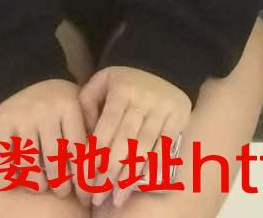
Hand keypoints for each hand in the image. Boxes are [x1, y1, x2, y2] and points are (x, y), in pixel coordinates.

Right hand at [0, 77, 93, 206]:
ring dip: (38, 183)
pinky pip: (5, 160)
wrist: (23, 75)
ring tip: (43, 186)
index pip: (78, 150)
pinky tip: (18, 179)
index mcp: (68, 105)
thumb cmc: (57, 99)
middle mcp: (45, 110)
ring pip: (30, 164)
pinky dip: (11, 176)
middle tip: (63, 191)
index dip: (83, 177)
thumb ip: (90, 127)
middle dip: (61, 184)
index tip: (85, 194)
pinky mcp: (1, 123)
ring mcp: (21, 117)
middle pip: (55, 161)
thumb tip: (99, 162)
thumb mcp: (78, 103)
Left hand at [77, 66, 190, 208]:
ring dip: (129, 177)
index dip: (94, 158)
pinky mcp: (179, 116)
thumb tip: (83, 133)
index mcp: (121, 90)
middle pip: (123, 143)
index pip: (104, 129)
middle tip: (97, 197)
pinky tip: (144, 184)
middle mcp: (142, 99)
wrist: (164, 63)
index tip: (85, 180)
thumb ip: (87, 102)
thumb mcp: (102, 80)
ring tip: (117, 198)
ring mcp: (162, 108)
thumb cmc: (126, 81)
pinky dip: (155, 167)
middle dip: (109, 174)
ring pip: (143, 148)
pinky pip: (166, 146)